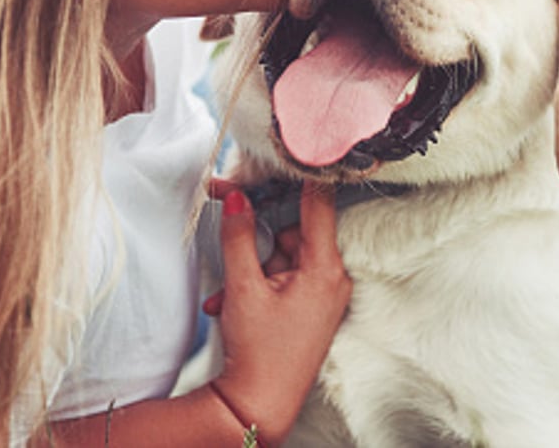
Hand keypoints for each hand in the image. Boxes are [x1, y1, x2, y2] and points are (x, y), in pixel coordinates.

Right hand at [205, 182, 351, 445]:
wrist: (258, 408)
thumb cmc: (258, 351)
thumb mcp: (244, 287)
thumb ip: (240, 236)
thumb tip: (236, 197)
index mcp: (324, 268)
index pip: (319, 205)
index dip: (304, 176)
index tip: (297, 150)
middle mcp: (332, 278)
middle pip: (295, 233)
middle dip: (260, 241)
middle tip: (229, 236)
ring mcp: (323, 295)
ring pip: (284, 258)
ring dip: (252, 270)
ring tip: (227, 296)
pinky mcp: (312, 308)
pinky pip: (285, 280)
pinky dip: (258, 286)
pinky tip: (231, 305)